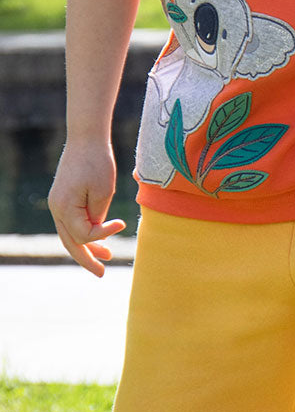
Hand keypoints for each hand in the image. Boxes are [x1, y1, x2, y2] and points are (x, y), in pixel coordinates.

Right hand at [47, 141, 126, 276]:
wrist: (86, 137)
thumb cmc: (97, 161)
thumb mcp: (102, 191)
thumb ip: (97, 215)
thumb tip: (96, 232)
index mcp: (64, 208)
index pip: (83, 235)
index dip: (103, 235)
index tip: (121, 223)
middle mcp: (56, 209)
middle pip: (71, 242)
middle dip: (87, 259)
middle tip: (102, 273)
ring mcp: (58, 204)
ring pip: (70, 234)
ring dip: (87, 247)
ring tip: (105, 257)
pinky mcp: (64, 198)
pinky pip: (72, 222)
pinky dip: (84, 232)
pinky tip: (99, 238)